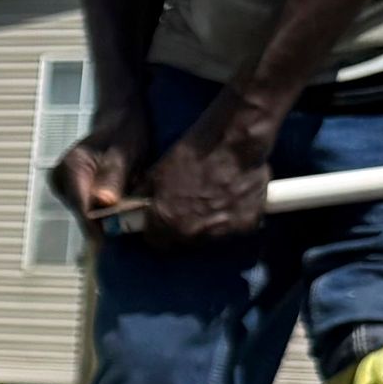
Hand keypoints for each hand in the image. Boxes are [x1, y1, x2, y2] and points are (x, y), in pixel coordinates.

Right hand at [48, 107, 152, 239]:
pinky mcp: (72, 194)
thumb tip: (103, 203)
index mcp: (71, 169)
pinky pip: (89, 212)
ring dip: (108, 220)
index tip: (122, 233)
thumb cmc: (125, 134)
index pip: (82, 208)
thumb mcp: (125, 153)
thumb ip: (113, 177)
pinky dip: (105, 215)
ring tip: (131, 213)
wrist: (119, 123)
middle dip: (108, 223)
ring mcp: (64, 189)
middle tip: (134, 222)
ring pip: (87, 217)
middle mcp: (61, 181)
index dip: (103, 225)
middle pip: (84, 216)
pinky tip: (121, 209)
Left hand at [140, 94, 281, 242]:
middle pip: (184, 241)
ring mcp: (222, 233)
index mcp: (168, 222)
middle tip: (190, 206)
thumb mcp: (158, 171)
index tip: (161, 219)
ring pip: (210, 237)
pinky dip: (234, 217)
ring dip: (209, 225)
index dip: (157, 229)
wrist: (234, 142)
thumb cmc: (193, 153)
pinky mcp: (247, 225)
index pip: (156, 241)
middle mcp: (194, 235)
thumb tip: (135, 204)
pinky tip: (233, 199)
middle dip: (183, 227)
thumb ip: (146, 194)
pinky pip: (236, 228)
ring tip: (214, 201)